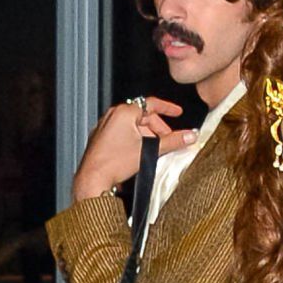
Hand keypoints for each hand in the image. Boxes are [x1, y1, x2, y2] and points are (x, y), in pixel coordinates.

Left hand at [71, 98, 198, 201]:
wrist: (93, 178)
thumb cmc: (114, 163)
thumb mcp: (149, 151)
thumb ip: (172, 141)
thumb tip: (189, 136)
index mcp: (124, 112)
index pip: (151, 104)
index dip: (167, 108)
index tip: (177, 112)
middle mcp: (113, 115)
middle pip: (142, 116)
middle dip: (157, 128)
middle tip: (168, 139)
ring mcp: (105, 126)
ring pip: (132, 125)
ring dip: (146, 135)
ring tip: (153, 149)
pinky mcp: (101, 138)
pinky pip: (122, 133)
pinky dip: (134, 139)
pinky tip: (138, 153)